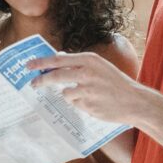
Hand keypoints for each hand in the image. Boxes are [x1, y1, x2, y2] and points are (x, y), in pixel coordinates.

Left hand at [29, 52, 154, 124]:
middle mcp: (86, 72)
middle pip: (55, 76)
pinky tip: (94, 103)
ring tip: (88, 95)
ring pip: (65, 93)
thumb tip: (58, 57)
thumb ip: (78, 62)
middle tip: (33, 84)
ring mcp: (87, 90)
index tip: (28, 65)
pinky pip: (75, 104)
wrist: (134, 101)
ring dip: (70, 95)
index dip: (41, 63)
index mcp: (89, 59)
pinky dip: (80, 104)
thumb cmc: (115, 83)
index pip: (58, 60)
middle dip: (42, 81)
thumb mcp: (99, 66)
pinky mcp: (88, 105)